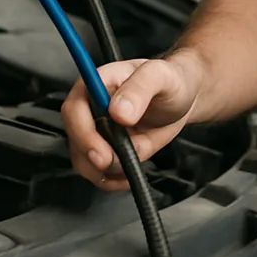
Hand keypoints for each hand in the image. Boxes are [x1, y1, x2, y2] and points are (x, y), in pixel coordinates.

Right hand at [61, 51, 202, 190]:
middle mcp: (92, 107)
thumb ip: (140, 88)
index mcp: (99, 82)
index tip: (101, 149)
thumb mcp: (160, 76)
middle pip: (75, 137)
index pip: (75, 107)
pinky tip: (129, 171)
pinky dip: (112, 179)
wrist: (182, 98)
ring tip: (131, 161)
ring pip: (83, 159)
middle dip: (93, 156)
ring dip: (104, 170)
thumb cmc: (169, 80)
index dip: (82, 131)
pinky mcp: (106, 149)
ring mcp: (97, 130)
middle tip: (115, 162)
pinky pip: (98, 172)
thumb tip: (119, 111)